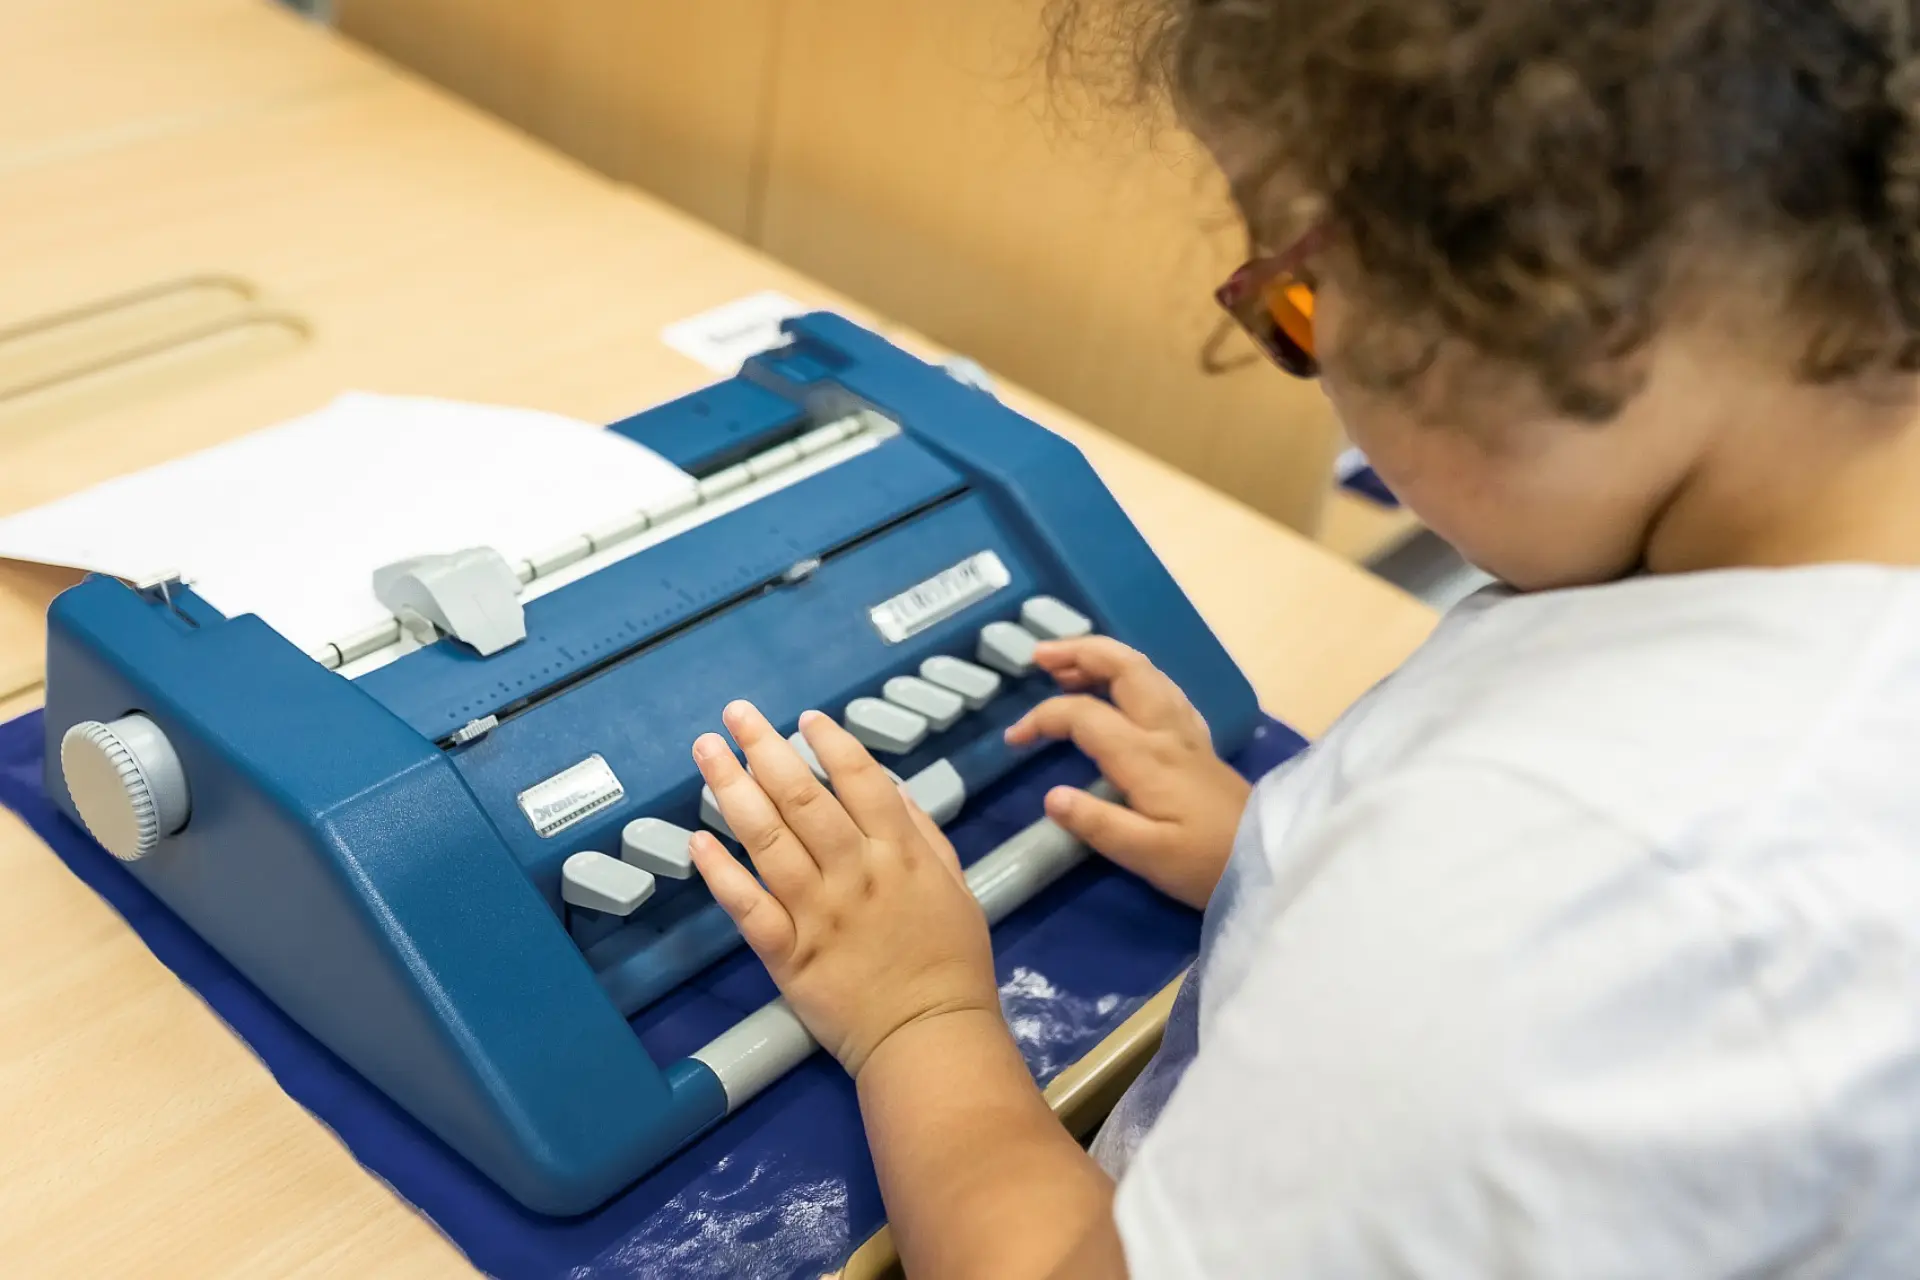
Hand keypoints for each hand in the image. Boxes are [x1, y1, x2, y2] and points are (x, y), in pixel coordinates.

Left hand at [689, 701, 1001, 1078]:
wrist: (929, 1037)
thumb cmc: (950, 964)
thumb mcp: (955, 886)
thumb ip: (923, 834)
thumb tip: (889, 787)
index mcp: (899, 855)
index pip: (859, 781)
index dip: (829, 743)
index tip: (804, 717)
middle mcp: (855, 874)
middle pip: (803, 798)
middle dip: (766, 748)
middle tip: (737, 713)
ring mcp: (818, 913)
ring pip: (768, 840)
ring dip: (732, 790)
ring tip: (707, 752)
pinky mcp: (789, 955)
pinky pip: (748, 906)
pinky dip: (721, 873)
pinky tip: (697, 841)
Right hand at [1004, 637, 1249, 908]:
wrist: (1267, 861)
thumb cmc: (1205, 863)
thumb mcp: (1147, 855)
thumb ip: (1097, 824)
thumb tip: (1051, 797)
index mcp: (1146, 756)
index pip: (1084, 716)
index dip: (1043, 719)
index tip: (1015, 739)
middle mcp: (1167, 731)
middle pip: (1124, 668)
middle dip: (1080, 652)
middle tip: (1040, 656)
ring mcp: (1187, 731)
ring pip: (1146, 672)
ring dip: (1105, 658)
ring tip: (1069, 665)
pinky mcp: (1198, 742)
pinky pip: (1162, 689)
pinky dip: (1133, 675)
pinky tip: (1122, 689)